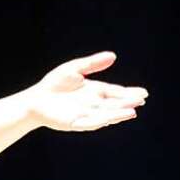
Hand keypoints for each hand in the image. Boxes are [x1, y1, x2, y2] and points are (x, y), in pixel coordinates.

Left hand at [26, 51, 147, 130]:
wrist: (35, 99)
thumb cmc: (54, 84)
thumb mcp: (74, 69)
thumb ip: (92, 64)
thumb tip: (113, 56)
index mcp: (95, 91)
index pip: (116, 92)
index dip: (129, 93)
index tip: (144, 93)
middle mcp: (94, 104)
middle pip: (114, 104)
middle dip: (127, 103)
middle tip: (141, 100)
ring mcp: (86, 114)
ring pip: (106, 114)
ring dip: (118, 114)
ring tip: (131, 111)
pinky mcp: (75, 123)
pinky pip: (90, 123)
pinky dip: (100, 121)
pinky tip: (109, 119)